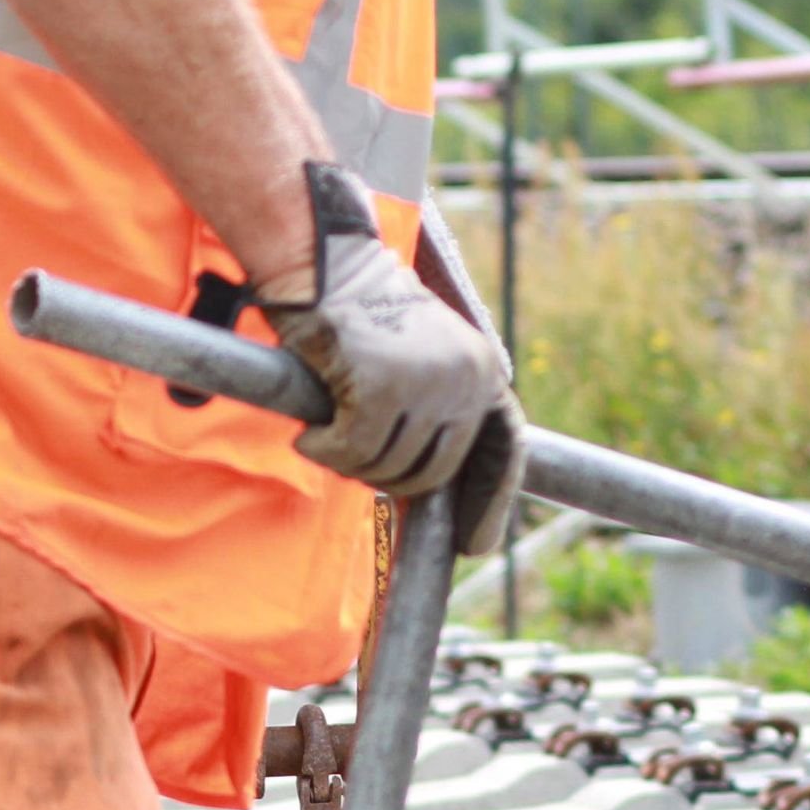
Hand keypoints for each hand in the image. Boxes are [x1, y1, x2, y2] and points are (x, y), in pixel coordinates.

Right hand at [255, 162, 522, 553]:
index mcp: (483, 370)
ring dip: (349, 462)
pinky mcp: (380, 390)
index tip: (475, 546)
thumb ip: (435, 409)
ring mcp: (425, 384)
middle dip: (388, 477)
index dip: (488, 505)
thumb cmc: (359, 312)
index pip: (500, 453)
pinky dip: (325, 450)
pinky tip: (309, 434)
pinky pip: (352, 451)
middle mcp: (465, 378)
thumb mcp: (418, 357)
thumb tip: (429, 487)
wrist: (322, 262)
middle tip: (350, 453)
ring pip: (388, 468)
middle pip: (433, 473)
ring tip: (325, 433)